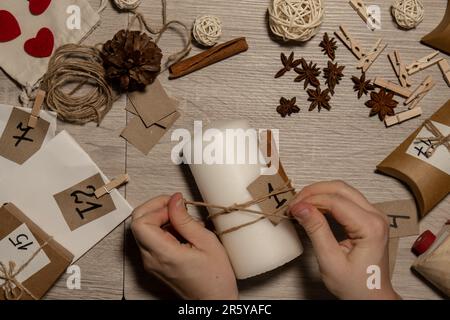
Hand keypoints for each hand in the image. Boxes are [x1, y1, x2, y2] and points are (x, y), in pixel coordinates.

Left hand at [131, 193, 237, 299]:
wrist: (213, 300)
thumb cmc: (215, 277)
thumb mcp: (206, 242)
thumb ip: (185, 220)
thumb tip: (174, 200)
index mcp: (164, 254)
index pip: (140, 223)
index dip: (155, 207)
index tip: (174, 205)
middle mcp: (151, 260)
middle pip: (138, 224)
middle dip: (156, 209)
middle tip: (177, 207)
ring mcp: (151, 263)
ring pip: (143, 231)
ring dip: (160, 219)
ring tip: (184, 221)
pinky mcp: (154, 264)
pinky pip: (150, 240)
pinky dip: (163, 230)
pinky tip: (181, 232)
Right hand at [289, 181, 399, 299]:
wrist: (372, 297)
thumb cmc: (356, 286)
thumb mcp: (330, 261)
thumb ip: (316, 231)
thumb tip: (301, 208)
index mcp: (370, 226)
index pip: (336, 201)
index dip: (310, 200)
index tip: (292, 208)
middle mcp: (376, 216)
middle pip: (340, 188)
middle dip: (313, 192)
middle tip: (294, 204)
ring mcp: (374, 214)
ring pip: (342, 190)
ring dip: (319, 194)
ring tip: (300, 206)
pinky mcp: (367, 217)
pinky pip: (346, 199)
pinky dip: (326, 200)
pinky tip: (313, 208)